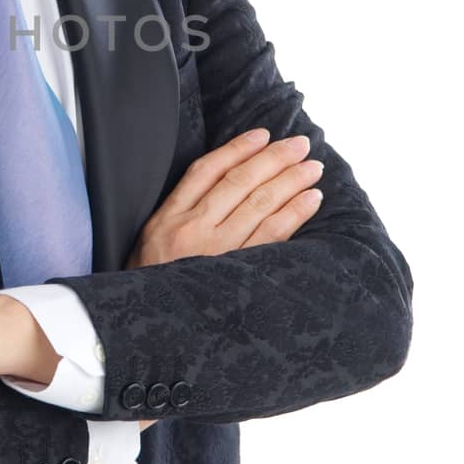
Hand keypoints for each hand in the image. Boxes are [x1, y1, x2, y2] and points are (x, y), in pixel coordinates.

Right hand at [125, 127, 323, 270]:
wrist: (150, 328)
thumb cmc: (152, 284)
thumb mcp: (150, 242)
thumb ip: (178, 214)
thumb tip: (222, 185)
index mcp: (167, 218)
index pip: (207, 171)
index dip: (237, 149)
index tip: (263, 135)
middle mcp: (192, 230)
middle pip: (239, 182)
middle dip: (274, 158)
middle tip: (300, 144)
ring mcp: (217, 251)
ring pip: (260, 203)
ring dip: (291, 180)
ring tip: (313, 168)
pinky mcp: (238, 272)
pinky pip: (273, 235)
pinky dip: (295, 213)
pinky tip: (312, 199)